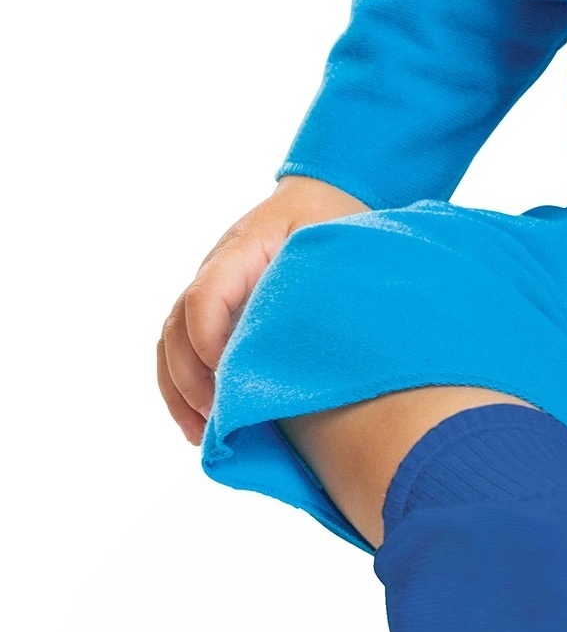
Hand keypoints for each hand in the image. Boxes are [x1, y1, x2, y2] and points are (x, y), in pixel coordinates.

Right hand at [157, 175, 365, 443]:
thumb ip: (317, 278)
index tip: (226, 377)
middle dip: (191, 380)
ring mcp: (208, 290)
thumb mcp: (332, 237)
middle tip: (220, 419)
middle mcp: (214, 270)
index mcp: (242, 246)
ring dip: (180, 393)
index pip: (205, 295)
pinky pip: (180, 352)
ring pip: (170, 346)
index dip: (208, 340)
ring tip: (203, 435)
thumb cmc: (329, 218)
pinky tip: (199, 426)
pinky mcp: (213, 313)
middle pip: (177, 327)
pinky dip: (182, 391)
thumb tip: (315, 338)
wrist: (319, 196)